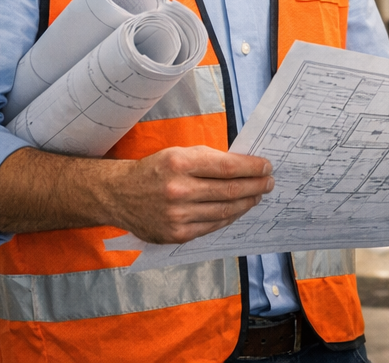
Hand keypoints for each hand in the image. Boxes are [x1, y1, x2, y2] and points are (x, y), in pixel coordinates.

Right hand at [108, 146, 273, 244]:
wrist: (119, 195)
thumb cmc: (155, 170)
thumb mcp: (179, 153)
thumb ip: (210, 159)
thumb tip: (245, 166)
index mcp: (180, 164)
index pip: (228, 167)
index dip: (252, 168)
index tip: (267, 167)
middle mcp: (178, 190)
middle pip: (230, 190)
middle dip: (255, 186)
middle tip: (269, 182)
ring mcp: (176, 215)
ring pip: (224, 211)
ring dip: (246, 203)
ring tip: (257, 196)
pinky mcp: (176, 234)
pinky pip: (212, 226)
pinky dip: (229, 217)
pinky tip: (238, 209)